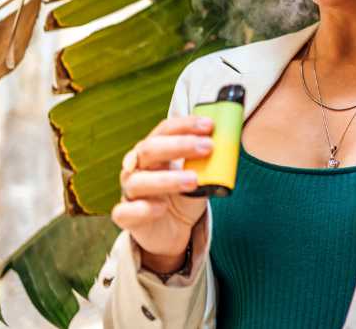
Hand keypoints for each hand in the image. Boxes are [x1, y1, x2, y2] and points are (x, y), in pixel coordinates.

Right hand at [111, 115, 213, 272]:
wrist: (173, 230)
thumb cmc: (183, 195)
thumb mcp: (199, 175)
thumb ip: (207, 161)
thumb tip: (230, 144)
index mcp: (154, 150)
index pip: (164, 130)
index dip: (186, 125)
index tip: (210, 125)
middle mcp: (137, 167)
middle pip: (149, 149)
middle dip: (179, 145)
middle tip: (208, 147)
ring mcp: (130, 192)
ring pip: (138, 181)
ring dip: (166, 179)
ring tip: (193, 180)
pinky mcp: (127, 217)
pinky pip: (125, 212)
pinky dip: (142, 209)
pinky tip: (161, 208)